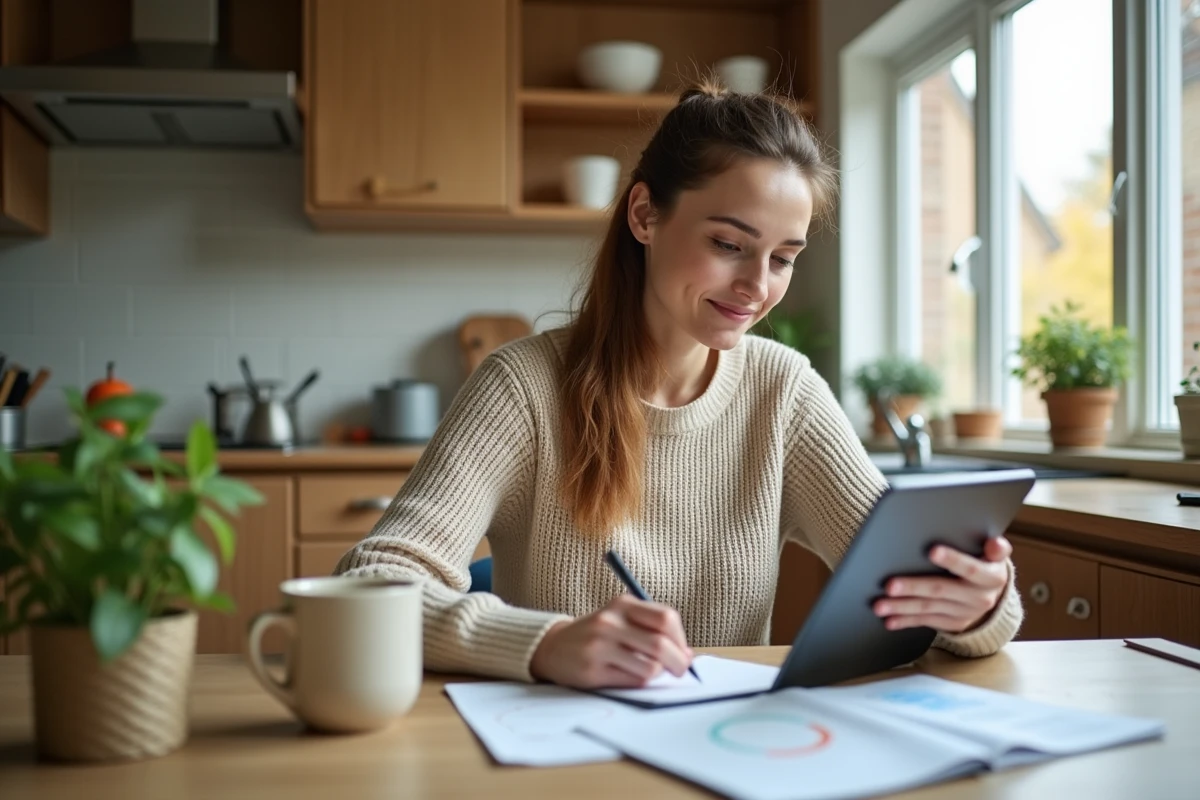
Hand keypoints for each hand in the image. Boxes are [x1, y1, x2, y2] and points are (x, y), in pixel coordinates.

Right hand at [530, 594, 693, 688]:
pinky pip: (632, 681)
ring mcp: (599, 646)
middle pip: (661, 644)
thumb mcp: (621, 620)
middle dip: (678, 662)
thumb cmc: (598, 636)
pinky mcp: (593, 670)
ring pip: (650, 667)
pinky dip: (641, 682)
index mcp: (622, 604)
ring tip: (649, 671)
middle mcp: (610, 622)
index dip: (681, 639)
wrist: (553, 647)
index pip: (666, 618)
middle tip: (680, 671)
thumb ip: (652, 630)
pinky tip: (631, 676)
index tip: (684, 652)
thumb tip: (688, 655)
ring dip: (658, 674)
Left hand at [873, 536, 1011, 633]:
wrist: (995, 600)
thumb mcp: (996, 557)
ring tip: (880, 605)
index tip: (932, 551)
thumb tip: (995, 543)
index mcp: (991, 577)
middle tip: (890, 585)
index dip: (953, 560)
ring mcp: (964, 613)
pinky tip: (890, 620)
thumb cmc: (987, 567)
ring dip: (902, 607)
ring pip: (929, 608)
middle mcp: (979, 598)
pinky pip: (926, 622)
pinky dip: (906, 621)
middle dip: (914, 587)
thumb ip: (997, 549)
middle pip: (942, 590)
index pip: (971, 568)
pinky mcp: (952, 624)